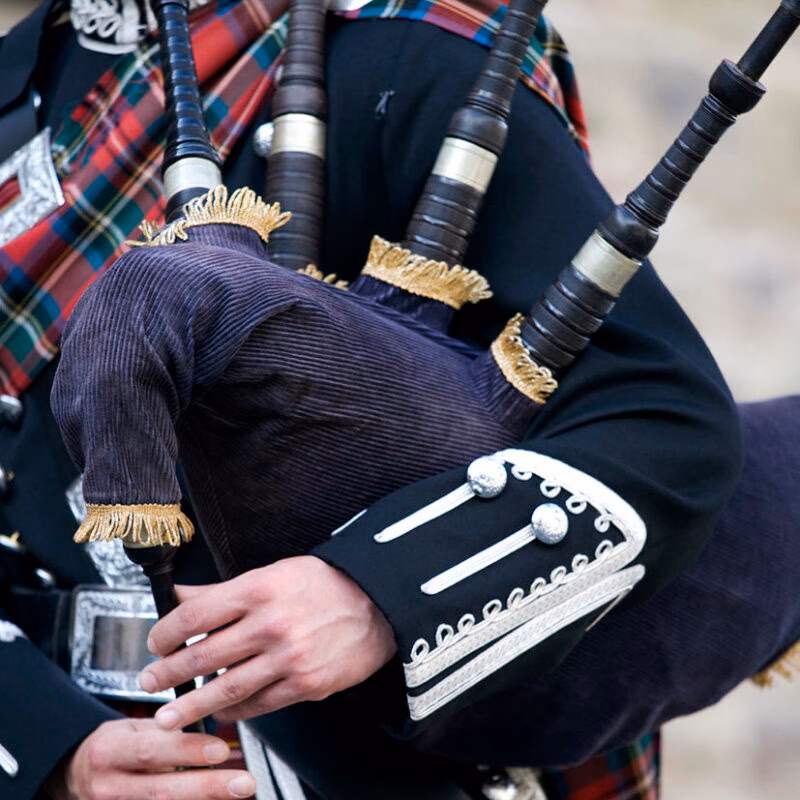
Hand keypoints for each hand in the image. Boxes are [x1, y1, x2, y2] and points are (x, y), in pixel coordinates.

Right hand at [46, 718, 255, 799]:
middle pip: (162, 791)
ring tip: (237, 796)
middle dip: (208, 787)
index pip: (151, 750)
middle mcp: (109, 788)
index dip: (187, 751)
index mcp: (109, 752)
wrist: (72, 777)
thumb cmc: (110, 748)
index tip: (221, 750)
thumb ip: (165, 732)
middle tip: (245, 783)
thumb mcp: (129, 728)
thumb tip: (209, 726)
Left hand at [140, 556, 396, 730]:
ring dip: (191, 705)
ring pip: (225, 689)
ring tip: (169, 716)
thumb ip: (226, 590)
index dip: (165, 632)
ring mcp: (288, 658)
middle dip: (167, 674)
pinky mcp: (305, 684)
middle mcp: (271, 624)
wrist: (379, 604)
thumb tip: (181, 596)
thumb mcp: (275, 573)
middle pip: (202, 656)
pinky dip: (235, 711)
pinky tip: (221, 713)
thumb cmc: (326, 584)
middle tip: (149, 683)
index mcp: (259, 589)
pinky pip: (259, 705)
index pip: (195, 615)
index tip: (155, 642)